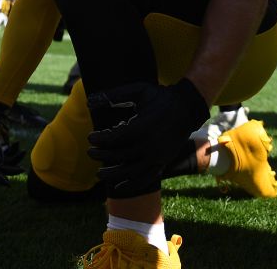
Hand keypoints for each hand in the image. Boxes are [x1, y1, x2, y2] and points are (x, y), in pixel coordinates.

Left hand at [86, 79, 208, 193]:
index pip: (114, 139)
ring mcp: (157, 156)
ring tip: (99, 174)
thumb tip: (89, 101)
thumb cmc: (160, 97)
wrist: (187, 108)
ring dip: (113, 174)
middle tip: (90, 153)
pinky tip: (119, 187)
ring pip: (130, 171)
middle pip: (119, 155)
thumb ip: (114, 95)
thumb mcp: (139, 91)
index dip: (99, 140)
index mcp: (141, 128)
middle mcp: (149, 145)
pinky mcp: (162, 162)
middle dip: (102, 155)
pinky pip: (146, 178)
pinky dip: (132, 184)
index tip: (90, 137)